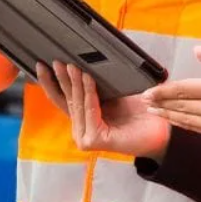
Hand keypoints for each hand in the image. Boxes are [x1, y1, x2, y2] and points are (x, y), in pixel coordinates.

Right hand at [39, 61, 170, 159]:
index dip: (50, 82)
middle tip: (56, 61)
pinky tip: (88, 79)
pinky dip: (88, 94)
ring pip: (77, 104)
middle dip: (61, 78)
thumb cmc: (141, 112)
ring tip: (72, 66)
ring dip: (74, 83)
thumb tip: (82, 63)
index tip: (41, 66)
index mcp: (85, 117)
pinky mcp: (94, 140)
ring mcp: (86, 137)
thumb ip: (96, 85)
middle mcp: (82, 128)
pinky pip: (89, 111)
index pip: (62, 98)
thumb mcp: (114, 93)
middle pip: (67, 99)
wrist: (159, 129)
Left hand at [143, 47, 200, 149]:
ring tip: (157, 113)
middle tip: (145, 102)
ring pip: (188, 121)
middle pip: (181, 107)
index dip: (163, 91)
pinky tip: (182, 123)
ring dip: (171, 116)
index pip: (183, 90)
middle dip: (161, 104)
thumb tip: (199, 51)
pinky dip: (187, 125)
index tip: (148, 92)